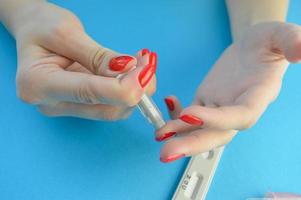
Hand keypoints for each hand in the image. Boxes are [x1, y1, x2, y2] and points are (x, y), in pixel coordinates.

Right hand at [14, 2, 155, 119]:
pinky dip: (127, 89)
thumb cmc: (41, 26)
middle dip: (135, 90)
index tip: (146, 72)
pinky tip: (134, 71)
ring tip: (143, 63)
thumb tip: (129, 71)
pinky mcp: (80, 105)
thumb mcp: (66, 32)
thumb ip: (97, 56)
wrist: (32, 31)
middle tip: (149, 64)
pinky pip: (110, 103)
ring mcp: (66, 107)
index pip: (89, 93)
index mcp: (38, 84)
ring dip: (135, 90)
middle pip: (106, 109)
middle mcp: (51, 104)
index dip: (123, 87)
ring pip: (112, 110)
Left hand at [156, 22, 300, 162]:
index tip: (190, 114)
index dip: (216, 119)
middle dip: (192, 144)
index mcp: (258, 97)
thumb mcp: (280, 35)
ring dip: (179, 136)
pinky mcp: (206, 101)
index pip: (239, 116)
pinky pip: (190, 116)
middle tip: (166, 152)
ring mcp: (220, 108)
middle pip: (216, 134)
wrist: (252, 46)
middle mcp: (237, 109)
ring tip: (159, 136)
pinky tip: (167, 105)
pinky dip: (176, 116)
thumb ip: (290, 41)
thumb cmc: (267, 41)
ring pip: (200, 130)